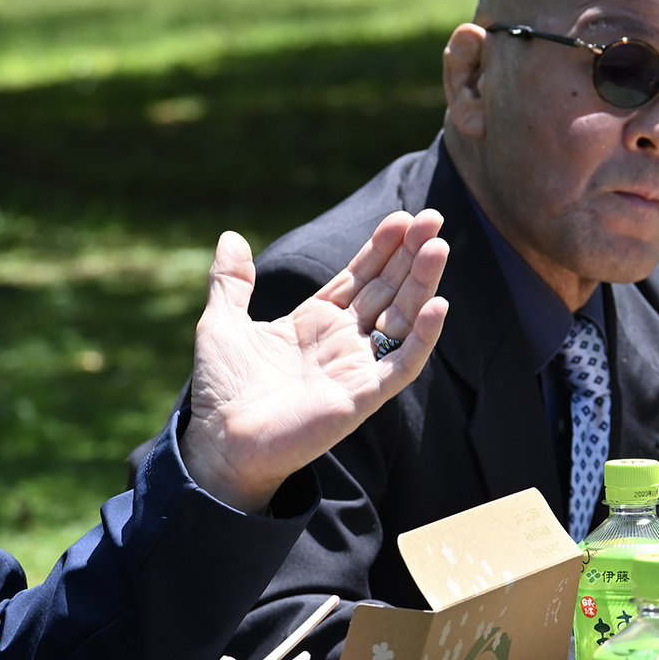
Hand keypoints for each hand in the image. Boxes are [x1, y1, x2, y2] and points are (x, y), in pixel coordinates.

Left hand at [182, 210, 449, 512]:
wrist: (220, 441)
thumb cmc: (222, 389)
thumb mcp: (221, 322)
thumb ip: (231, 281)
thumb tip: (230, 237)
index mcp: (313, 321)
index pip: (358, 277)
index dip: (380, 248)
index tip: (401, 218)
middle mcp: (341, 341)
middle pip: (386, 290)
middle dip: (410, 255)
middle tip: (434, 217)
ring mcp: (355, 367)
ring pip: (401, 318)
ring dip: (422, 284)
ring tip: (438, 247)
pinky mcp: (363, 396)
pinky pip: (402, 364)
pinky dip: (422, 337)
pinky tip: (438, 305)